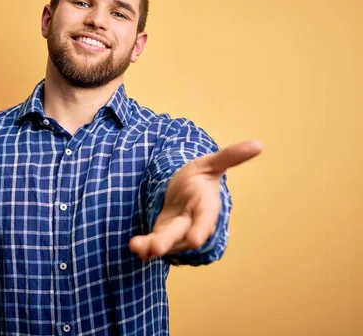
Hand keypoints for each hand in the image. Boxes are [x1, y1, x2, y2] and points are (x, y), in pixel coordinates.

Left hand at [129, 140, 262, 260]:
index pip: (206, 219)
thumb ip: (230, 156)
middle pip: (181, 234)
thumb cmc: (201, 176)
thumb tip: (258, 144)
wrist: (187, 190)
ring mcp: (177, 231)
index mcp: (207, 207)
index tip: (195, 240)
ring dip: (151, 245)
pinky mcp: (163, 233)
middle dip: (167, 241)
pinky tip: (134, 248)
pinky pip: (153, 242)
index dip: (201, 229)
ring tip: (135, 246)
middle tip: (155, 248)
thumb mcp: (211, 163)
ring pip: (165, 241)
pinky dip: (143, 247)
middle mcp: (193, 223)